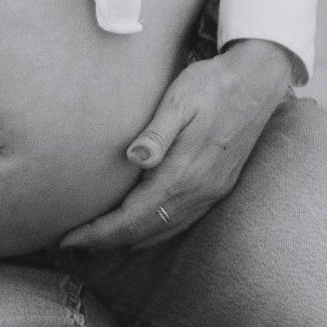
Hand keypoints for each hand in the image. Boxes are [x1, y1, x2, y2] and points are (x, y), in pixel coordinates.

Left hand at [59, 41, 298, 253]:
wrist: (258, 82)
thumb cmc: (212, 85)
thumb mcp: (180, 100)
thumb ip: (157, 133)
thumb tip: (134, 158)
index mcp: (182, 173)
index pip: (131, 217)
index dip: (98, 233)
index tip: (68, 239)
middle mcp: (198, 191)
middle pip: (144, 231)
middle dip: (106, 242)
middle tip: (72, 244)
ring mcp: (210, 192)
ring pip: (163, 231)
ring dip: (129, 241)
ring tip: (98, 243)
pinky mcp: (218, 187)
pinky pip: (181, 222)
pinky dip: (154, 232)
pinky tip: (141, 231)